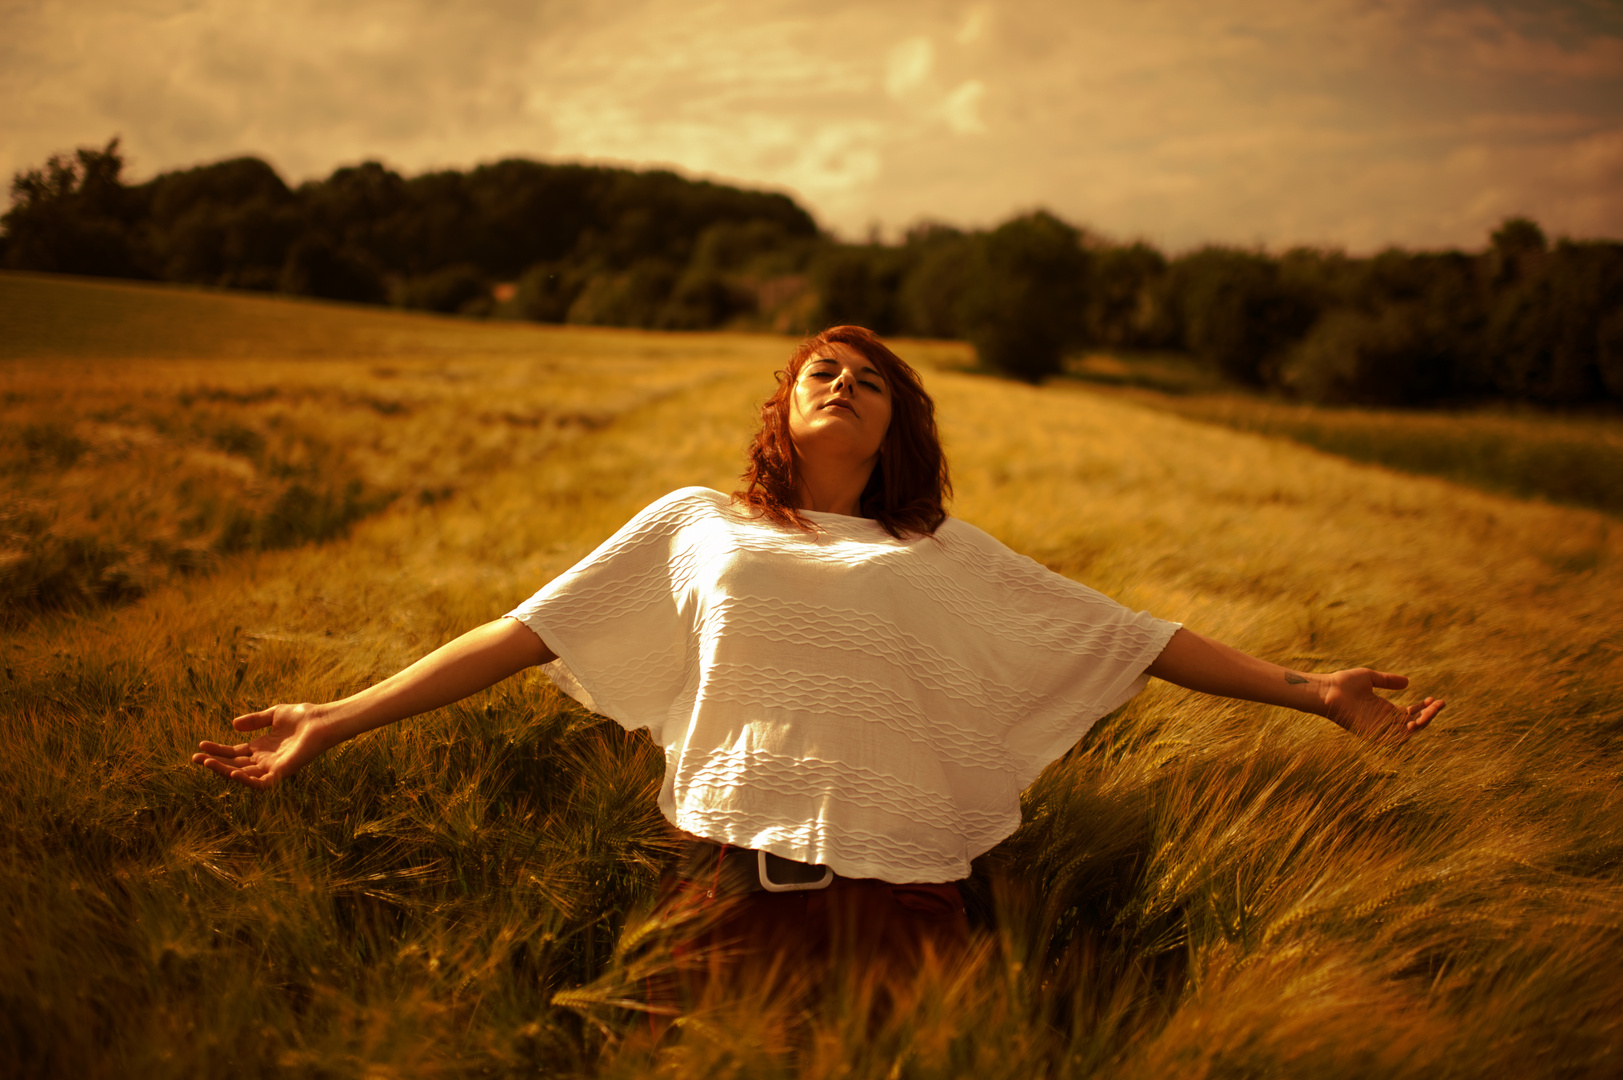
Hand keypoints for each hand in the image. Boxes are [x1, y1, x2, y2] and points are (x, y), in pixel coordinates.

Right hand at [191, 703, 329, 789]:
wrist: (321, 721)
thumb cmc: (303, 717)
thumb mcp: (274, 715)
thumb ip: (255, 721)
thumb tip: (233, 725)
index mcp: (262, 747)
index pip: (234, 753)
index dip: (217, 750)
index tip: (201, 745)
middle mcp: (265, 760)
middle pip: (234, 764)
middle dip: (214, 762)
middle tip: (195, 758)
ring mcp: (272, 767)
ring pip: (242, 775)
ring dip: (223, 770)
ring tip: (206, 762)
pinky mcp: (281, 773)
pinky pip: (260, 783)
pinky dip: (246, 781)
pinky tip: (232, 772)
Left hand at [1320, 669, 1444, 744]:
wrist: (1326, 690)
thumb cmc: (1344, 683)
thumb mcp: (1371, 678)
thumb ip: (1388, 681)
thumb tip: (1408, 682)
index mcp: (1385, 710)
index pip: (1411, 713)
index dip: (1425, 708)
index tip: (1435, 699)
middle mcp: (1384, 721)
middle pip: (1413, 723)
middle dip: (1429, 715)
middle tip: (1439, 704)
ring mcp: (1378, 728)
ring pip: (1406, 732)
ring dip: (1421, 724)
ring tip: (1429, 712)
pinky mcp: (1370, 733)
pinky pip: (1391, 739)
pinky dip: (1404, 734)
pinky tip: (1413, 722)